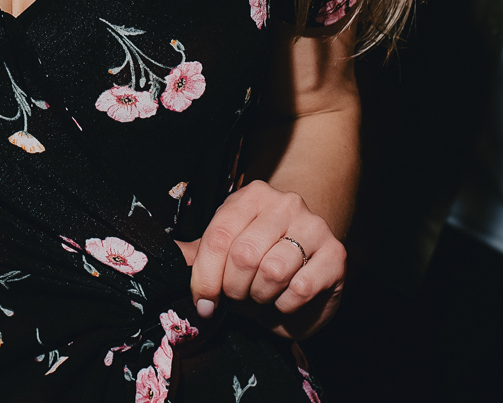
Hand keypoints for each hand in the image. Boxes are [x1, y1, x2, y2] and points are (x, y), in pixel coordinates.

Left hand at [180, 179, 344, 338]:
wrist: (312, 256)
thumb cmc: (262, 254)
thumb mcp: (227, 249)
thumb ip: (198, 254)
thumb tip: (166, 259)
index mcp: (252, 196)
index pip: (219, 235)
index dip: (206, 277)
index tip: (203, 302)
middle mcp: (285, 204)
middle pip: (244, 255)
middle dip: (235, 289)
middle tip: (238, 297)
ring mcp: (314, 226)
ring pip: (273, 272)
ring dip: (260, 297)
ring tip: (262, 296)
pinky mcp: (336, 255)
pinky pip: (300, 288)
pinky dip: (285, 305)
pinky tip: (285, 299)